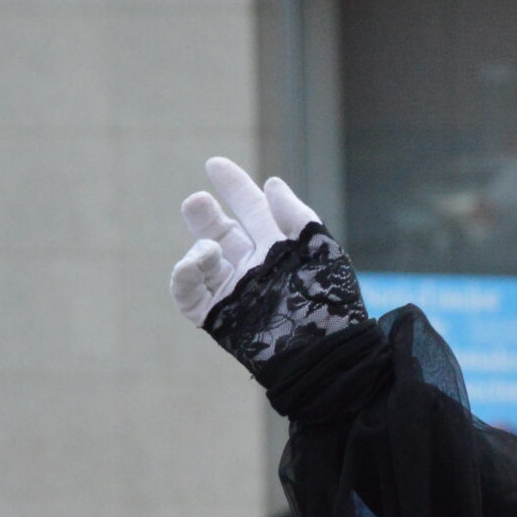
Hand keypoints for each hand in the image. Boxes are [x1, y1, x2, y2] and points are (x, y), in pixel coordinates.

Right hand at [169, 157, 321, 326]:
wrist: (324, 352)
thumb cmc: (331, 301)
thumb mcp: (321, 251)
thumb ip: (297, 217)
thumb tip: (272, 183)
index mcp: (278, 248)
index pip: (251, 209)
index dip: (233, 186)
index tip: (214, 164)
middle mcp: (253, 267)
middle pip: (219, 231)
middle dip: (205, 215)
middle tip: (197, 202)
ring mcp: (234, 291)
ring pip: (201, 260)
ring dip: (200, 247)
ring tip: (211, 249)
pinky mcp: (218, 316)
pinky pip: (188, 292)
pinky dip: (184, 275)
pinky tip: (196, 264)